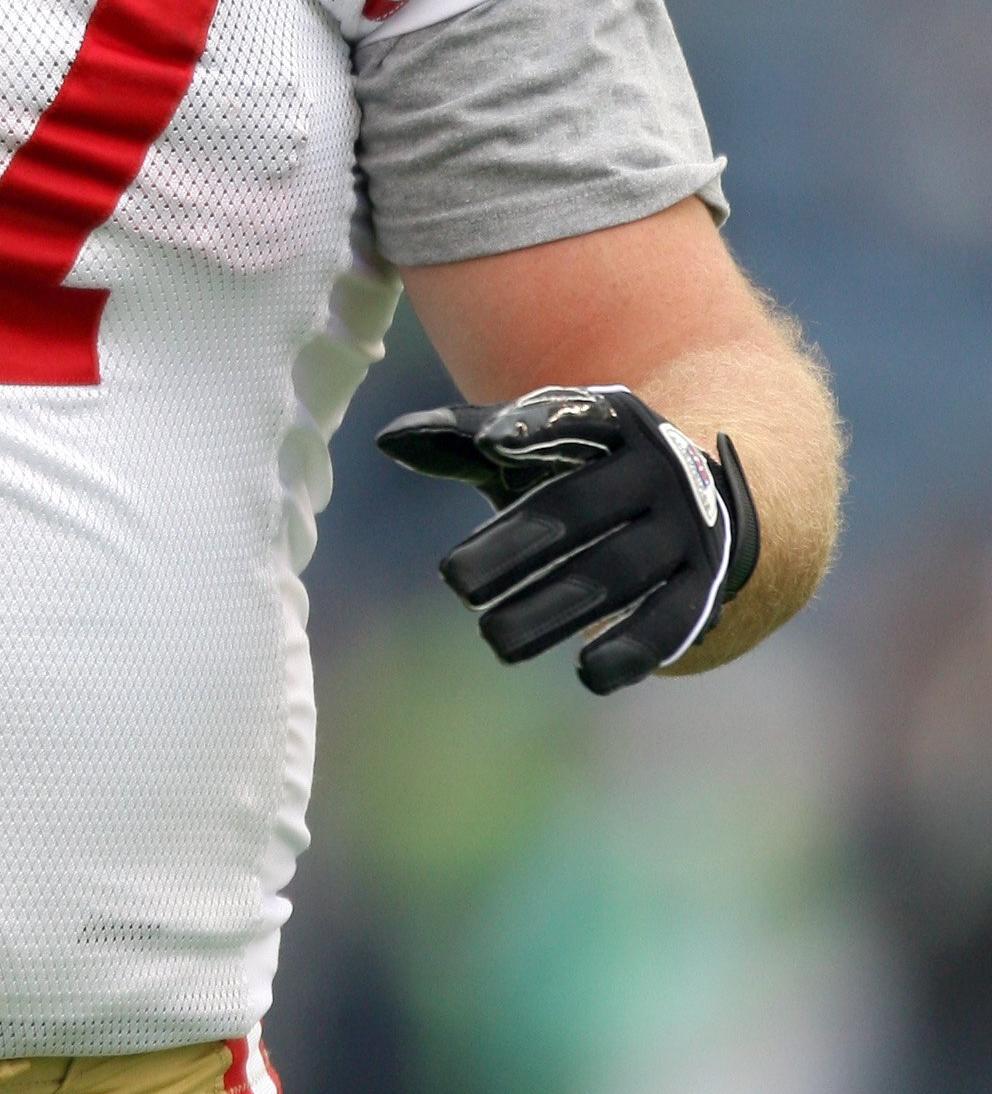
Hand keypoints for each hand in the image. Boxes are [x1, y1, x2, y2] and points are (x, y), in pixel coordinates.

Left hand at [375, 383, 759, 695]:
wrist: (706, 501)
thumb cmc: (587, 474)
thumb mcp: (538, 451)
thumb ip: (465, 441)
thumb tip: (388, 440)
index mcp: (614, 424)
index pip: (575, 419)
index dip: (535, 426)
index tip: (491, 442)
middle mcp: (656, 472)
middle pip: (580, 507)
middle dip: (516, 544)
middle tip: (455, 583)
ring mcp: (686, 529)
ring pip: (618, 569)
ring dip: (556, 607)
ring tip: (496, 642)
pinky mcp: (702, 585)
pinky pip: (671, 620)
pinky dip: (631, 649)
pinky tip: (588, 675)